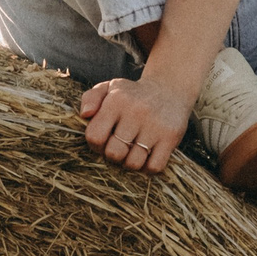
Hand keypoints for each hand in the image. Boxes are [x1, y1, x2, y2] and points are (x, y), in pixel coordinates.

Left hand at [76, 74, 192, 173]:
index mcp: (117, 100)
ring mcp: (155, 125)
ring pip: (134, 163)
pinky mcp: (171, 136)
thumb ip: (90, 98)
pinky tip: (147, 156)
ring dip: (131, 162)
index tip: (104, 140)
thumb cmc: (132, 94)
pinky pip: (154, 166)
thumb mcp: (109, 88)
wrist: (170, 89)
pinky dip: (148, 167)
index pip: (95, 136)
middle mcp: (136, 112)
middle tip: (120, 146)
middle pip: (114, 153)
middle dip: (113, 155)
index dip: (96, 144)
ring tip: (133, 151)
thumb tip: (85, 115)